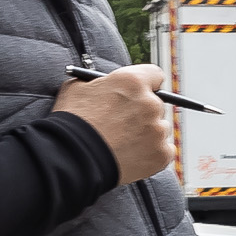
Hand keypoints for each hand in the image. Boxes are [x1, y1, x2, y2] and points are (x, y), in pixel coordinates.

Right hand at [52, 64, 175, 183]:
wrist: (72, 159)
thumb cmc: (71, 123)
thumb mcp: (77, 88)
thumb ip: (96, 83)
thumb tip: (101, 83)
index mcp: (133, 82)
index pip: (155, 75)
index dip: (146, 84)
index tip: (139, 93)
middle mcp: (150, 103)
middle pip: (156, 105)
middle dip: (142, 113)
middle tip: (123, 125)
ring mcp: (158, 130)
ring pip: (160, 129)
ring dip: (147, 134)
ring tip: (123, 144)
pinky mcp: (161, 154)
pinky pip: (163, 151)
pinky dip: (151, 154)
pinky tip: (131, 156)